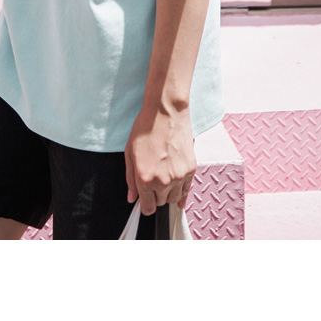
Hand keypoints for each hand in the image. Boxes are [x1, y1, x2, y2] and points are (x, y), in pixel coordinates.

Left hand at [125, 101, 195, 215]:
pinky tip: (179, 193)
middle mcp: (163, 181)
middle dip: (156, 196)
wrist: (166, 113)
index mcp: (145, 179)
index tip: (145, 201)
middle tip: (153, 183)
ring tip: (165, 181)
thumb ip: (131, 180)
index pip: (148, 207)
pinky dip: (182, 193)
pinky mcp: (190, 169)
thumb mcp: (130, 154)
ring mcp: (179, 176)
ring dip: (169, 194)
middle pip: (161, 203)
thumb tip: (131, 198)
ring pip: (174, 198)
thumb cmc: (146, 130)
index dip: (145, 206)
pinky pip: (187, 190)